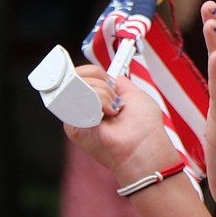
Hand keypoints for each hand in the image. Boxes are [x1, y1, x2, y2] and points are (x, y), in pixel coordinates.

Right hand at [66, 65, 181, 183]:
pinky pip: (80, 97)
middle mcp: (82, 108)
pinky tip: (107, 115)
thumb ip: (120, 84)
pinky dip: (100, 100)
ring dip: (104, 94)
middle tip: (116, 100)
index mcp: (95, 101)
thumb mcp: (134, 95)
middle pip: (77, 76)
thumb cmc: (144, 125)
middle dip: (101, 82)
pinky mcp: (71, 125)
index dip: (93, 72)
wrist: (143, 145)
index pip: (82, 75)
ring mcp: (75, 116)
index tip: (109, 79)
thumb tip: (112, 76)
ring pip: (79, 85)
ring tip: (114, 111)